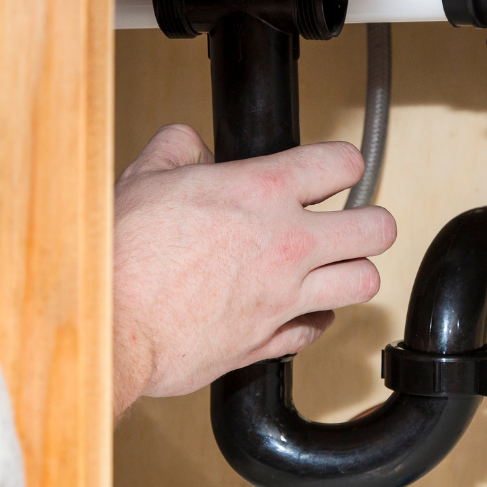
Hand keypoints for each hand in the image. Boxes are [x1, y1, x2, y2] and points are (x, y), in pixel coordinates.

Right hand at [111, 126, 396, 415]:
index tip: (336, 170)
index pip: (342, 163)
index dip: (343, 163)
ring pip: (364, 282)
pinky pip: (319, 329)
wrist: (110, 324)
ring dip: (353, 272)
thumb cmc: (121, 255)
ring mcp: (284, 296)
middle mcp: (287, 244)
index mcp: (261, 192)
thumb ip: (178, 150)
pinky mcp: (270, 341)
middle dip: (369, 222)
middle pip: (376, 229)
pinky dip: (315, 319)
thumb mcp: (145, 177)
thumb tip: (191, 145)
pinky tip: (299, 308)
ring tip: (334, 267)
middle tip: (351, 223)